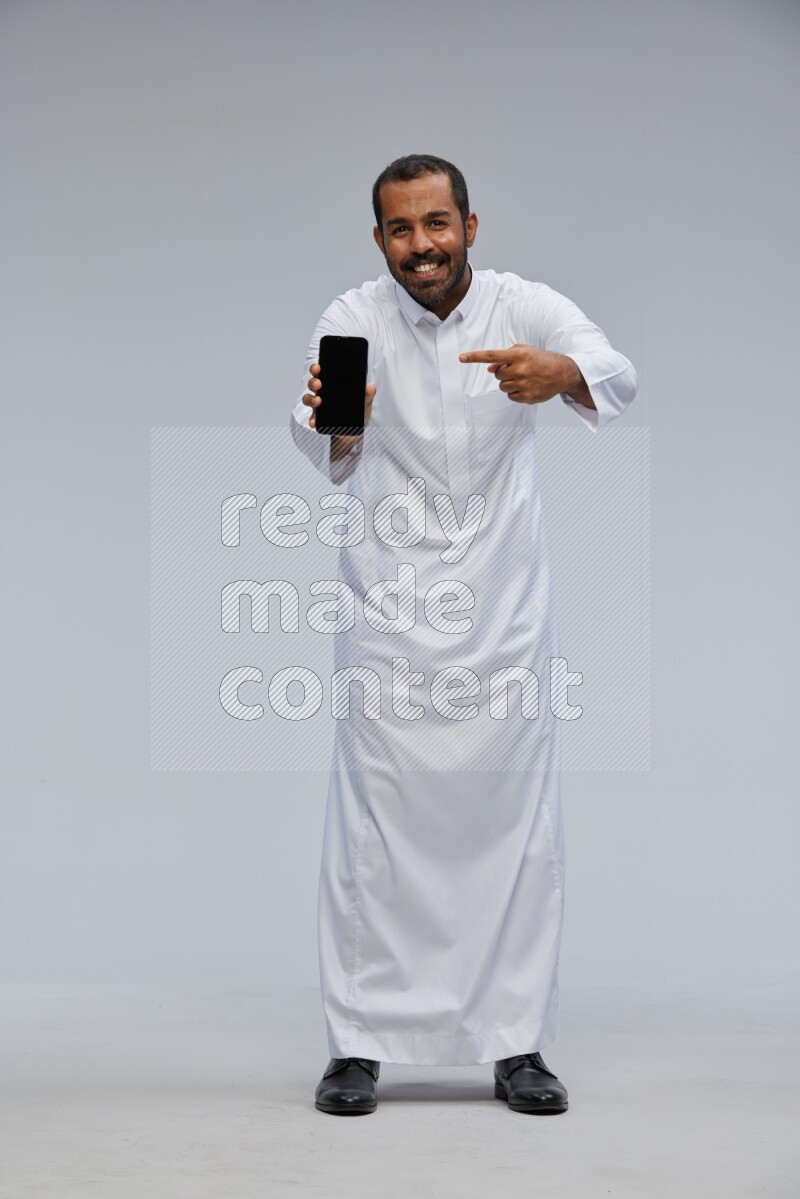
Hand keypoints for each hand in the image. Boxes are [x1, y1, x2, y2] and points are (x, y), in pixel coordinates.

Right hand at [302, 363, 375, 429]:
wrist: (354, 431)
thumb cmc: (357, 413)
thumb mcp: (365, 402)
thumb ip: (368, 395)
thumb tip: (370, 388)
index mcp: (332, 385)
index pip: (322, 373)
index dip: (316, 368)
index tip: (318, 368)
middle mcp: (323, 393)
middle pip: (313, 383)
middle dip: (313, 382)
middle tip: (319, 384)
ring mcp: (319, 406)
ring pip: (308, 398)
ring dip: (311, 399)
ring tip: (318, 401)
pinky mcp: (319, 418)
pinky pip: (313, 417)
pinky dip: (312, 419)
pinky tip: (314, 421)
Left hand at [459, 344, 580, 404]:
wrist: (563, 372)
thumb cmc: (541, 360)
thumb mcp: (524, 351)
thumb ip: (505, 358)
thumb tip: (489, 368)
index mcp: (519, 355)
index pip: (492, 355)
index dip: (475, 357)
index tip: (461, 357)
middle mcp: (521, 369)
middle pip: (497, 374)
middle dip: (504, 373)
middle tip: (518, 370)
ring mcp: (524, 384)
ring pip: (502, 387)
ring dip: (509, 383)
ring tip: (524, 378)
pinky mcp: (527, 397)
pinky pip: (510, 397)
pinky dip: (516, 393)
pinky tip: (528, 387)